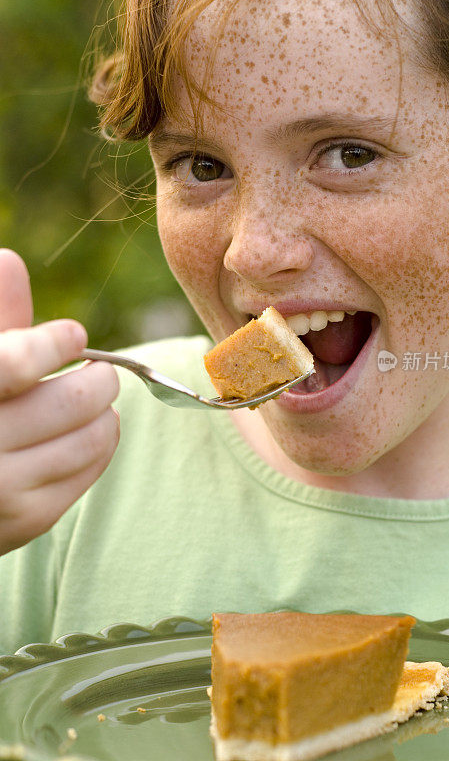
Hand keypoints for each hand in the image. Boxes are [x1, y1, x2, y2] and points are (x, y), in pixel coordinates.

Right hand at [0, 249, 119, 554]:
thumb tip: (9, 261)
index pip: (12, 364)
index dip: (51, 345)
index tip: (74, 336)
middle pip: (71, 400)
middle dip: (98, 378)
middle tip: (99, 372)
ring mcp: (1, 490)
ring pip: (92, 435)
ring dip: (104, 411)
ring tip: (94, 400)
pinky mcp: (27, 520)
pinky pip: (91, 468)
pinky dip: (101, 442)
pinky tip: (88, 430)